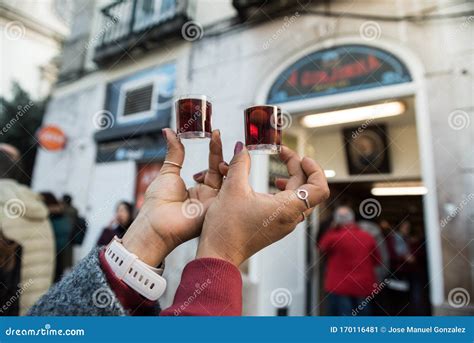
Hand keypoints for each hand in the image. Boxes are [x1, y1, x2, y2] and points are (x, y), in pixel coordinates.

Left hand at [122, 128, 223, 265]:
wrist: (156, 224)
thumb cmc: (158, 203)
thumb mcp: (168, 172)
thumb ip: (175, 152)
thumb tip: (169, 131)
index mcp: (197, 189)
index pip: (211, 166)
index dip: (215, 149)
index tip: (215, 133)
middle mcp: (208, 196)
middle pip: (221, 170)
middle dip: (220, 151)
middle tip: (217, 133)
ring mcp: (215, 203)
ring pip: (227, 178)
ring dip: (225, 160)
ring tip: (217, 143)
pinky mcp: (218, 208)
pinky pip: (229, 190)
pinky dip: (229, 175)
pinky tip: (224, 162)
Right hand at [196, 142, 329, 265]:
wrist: (219, 254)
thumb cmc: (226, 227)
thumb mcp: (232, 188)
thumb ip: (239, 164)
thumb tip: (241, 148)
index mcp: (287, 208)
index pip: (319, 189)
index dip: (315, 169)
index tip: (301, 157)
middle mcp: (290, 218)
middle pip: (309, 189)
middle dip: (298, 168)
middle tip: (282, 154)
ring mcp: (284, 224)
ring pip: (300, 198)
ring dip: (294, 180)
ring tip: (278, 172)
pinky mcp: (276, 227)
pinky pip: (291, 206)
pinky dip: (286, 192)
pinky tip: (272, 187)